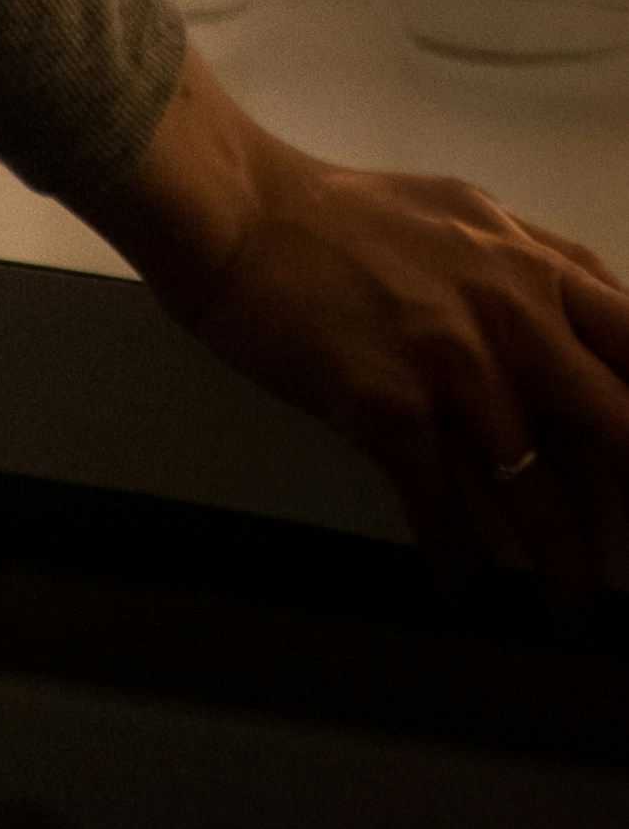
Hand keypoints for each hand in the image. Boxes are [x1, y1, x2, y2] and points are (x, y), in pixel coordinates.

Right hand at [75, 42, 628, 625]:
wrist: (238, 215)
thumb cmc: (345, 215)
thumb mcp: (469, 216)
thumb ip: (542, 268)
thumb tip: (606, 320)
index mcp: (537, 268)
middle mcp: (511, 315)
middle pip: (616, 432)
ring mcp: (451, 364)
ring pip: (538, 496)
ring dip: (563, 570)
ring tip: (576, 614)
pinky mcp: (388, 407)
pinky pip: (443, 508)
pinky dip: (457, 558)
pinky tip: (461, 586)